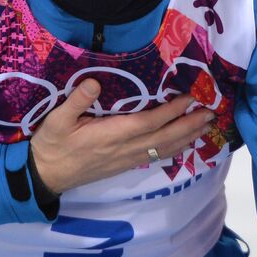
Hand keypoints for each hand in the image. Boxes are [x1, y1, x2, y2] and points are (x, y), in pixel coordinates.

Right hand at [29, 78, 215, 194]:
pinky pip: (155, 158)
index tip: (189, 98)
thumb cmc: (52, 144)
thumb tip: (94, 82)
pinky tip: (184, 144)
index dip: (171, 111)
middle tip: (210, 113)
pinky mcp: (124, 165)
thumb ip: (76, 101)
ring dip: (186, 138)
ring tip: (206, 127)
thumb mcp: (57, 120)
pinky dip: (174, 150)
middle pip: (164, 138)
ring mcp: (126, 160)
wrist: (45, 175)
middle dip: (189, 125)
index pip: (148, 122)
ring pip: (163, 150)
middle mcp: (124, 149)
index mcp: (110, 135)